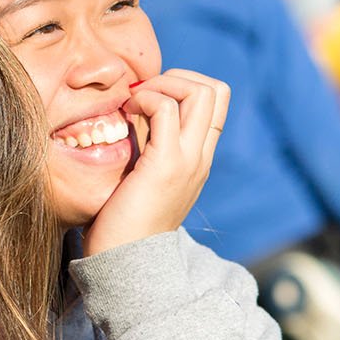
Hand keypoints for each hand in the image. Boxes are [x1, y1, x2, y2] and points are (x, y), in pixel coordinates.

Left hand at [81, 69, 231, 255]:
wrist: (124, 263)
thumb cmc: (123, 223)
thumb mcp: (142, 175)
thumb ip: (147, 144)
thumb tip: (133, 109)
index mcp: (198, 158)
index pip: (216, 101)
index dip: (184, 85)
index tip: (148, 98)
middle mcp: (201, 156)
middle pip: (216, 89)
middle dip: (177, 76)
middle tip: (143, 94)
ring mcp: (189, 160)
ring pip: (201, 91)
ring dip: (163, 84)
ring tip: (135, 103)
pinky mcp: (166, 165)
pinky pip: (166, 108)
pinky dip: (145, 98)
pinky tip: (125, 114)